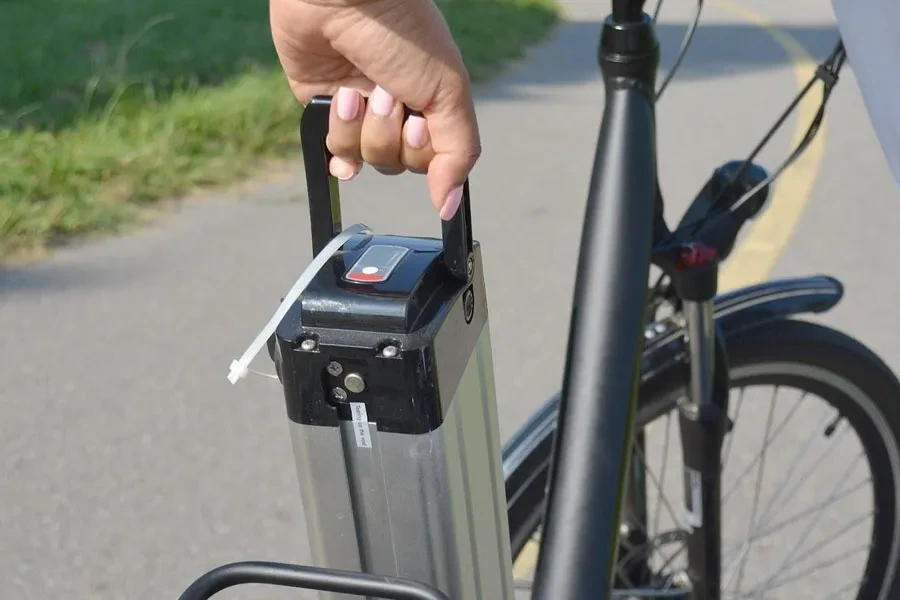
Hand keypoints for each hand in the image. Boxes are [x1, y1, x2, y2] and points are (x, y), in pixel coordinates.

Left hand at [270, 0, 480, 218]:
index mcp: (430, 104)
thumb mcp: (447, 92)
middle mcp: (397, 111)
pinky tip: (338, 108)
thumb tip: (449, 205)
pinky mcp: (323, 109)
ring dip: (359, 125)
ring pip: (362, 158)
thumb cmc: (403, 33)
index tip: (417, 117)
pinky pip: (332, 151)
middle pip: (395, 163)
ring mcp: (359, 112)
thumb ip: (457, 154)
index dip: (421, 148)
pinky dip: (335, 138)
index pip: (431, 161)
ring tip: (355, 86)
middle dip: (388, 131)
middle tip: (385, 92)